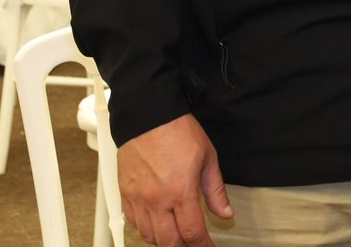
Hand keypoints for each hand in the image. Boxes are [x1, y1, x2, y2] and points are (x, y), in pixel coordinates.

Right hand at [117, 113, 231, 245]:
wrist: (148, 115)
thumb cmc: (177, 130)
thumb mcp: (207, 157)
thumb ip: (215, 190)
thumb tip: (225, 212)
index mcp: (181, 190)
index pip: (192, 232)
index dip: (203, 245)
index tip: (208, 246)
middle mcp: (157, 199)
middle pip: (168, 242)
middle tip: (192, 243)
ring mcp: (138, 198)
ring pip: (148, 236)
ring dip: (163, 240)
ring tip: (175, 236)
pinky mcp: (125, 194)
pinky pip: (132, 222)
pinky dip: (145, 229)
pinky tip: (155, 225)